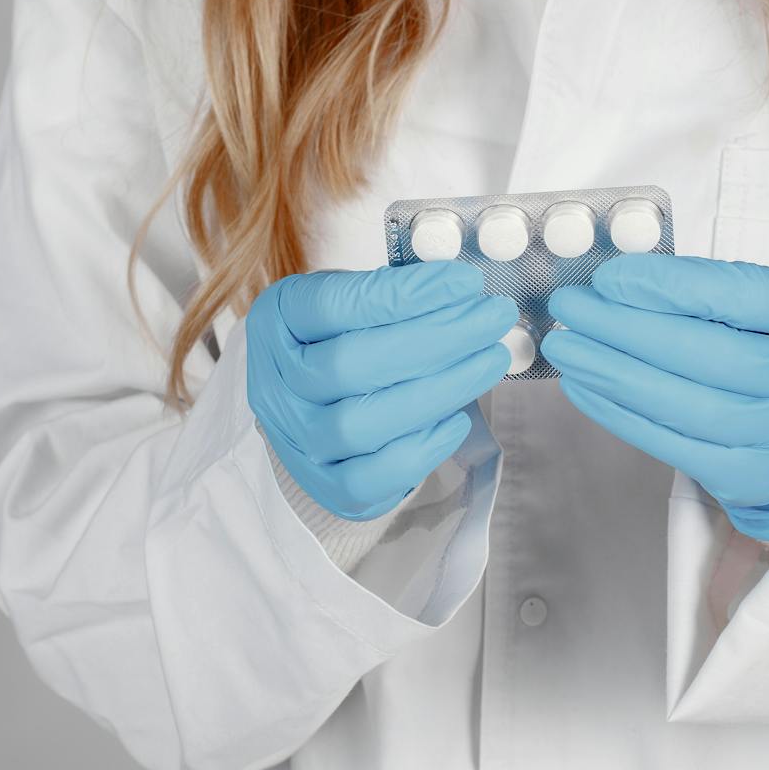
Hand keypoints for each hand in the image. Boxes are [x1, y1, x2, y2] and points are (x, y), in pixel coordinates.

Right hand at [247, 262, 516, 520]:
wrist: (309, 409)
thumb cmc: (339, 342)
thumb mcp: (347, 302)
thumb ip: (390, 295)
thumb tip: (462, 294)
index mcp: (276, 323)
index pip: (334, 305)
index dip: (403, 294)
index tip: (465, 282)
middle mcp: (274, 385)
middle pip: (351, 366)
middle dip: (437, 339)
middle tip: (494, 318)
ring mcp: (297, 442)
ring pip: (361, 424)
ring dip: (440, 391)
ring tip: (491, 360)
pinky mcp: (326, 487)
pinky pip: (371, 479)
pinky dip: (421, 449)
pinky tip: (458, 419)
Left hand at [541, 254, 768, 542]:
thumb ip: (710, 288)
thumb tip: (617, 286)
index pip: (744, 297)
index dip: (671, 287)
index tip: (610, 277)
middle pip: (710, 354)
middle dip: (626, 329)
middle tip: (571, 308)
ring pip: (687, 405)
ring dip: (613, 374)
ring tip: (567, 348)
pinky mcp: (749, 476)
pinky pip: (674, 445)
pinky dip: (621, 415)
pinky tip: (585, 388)